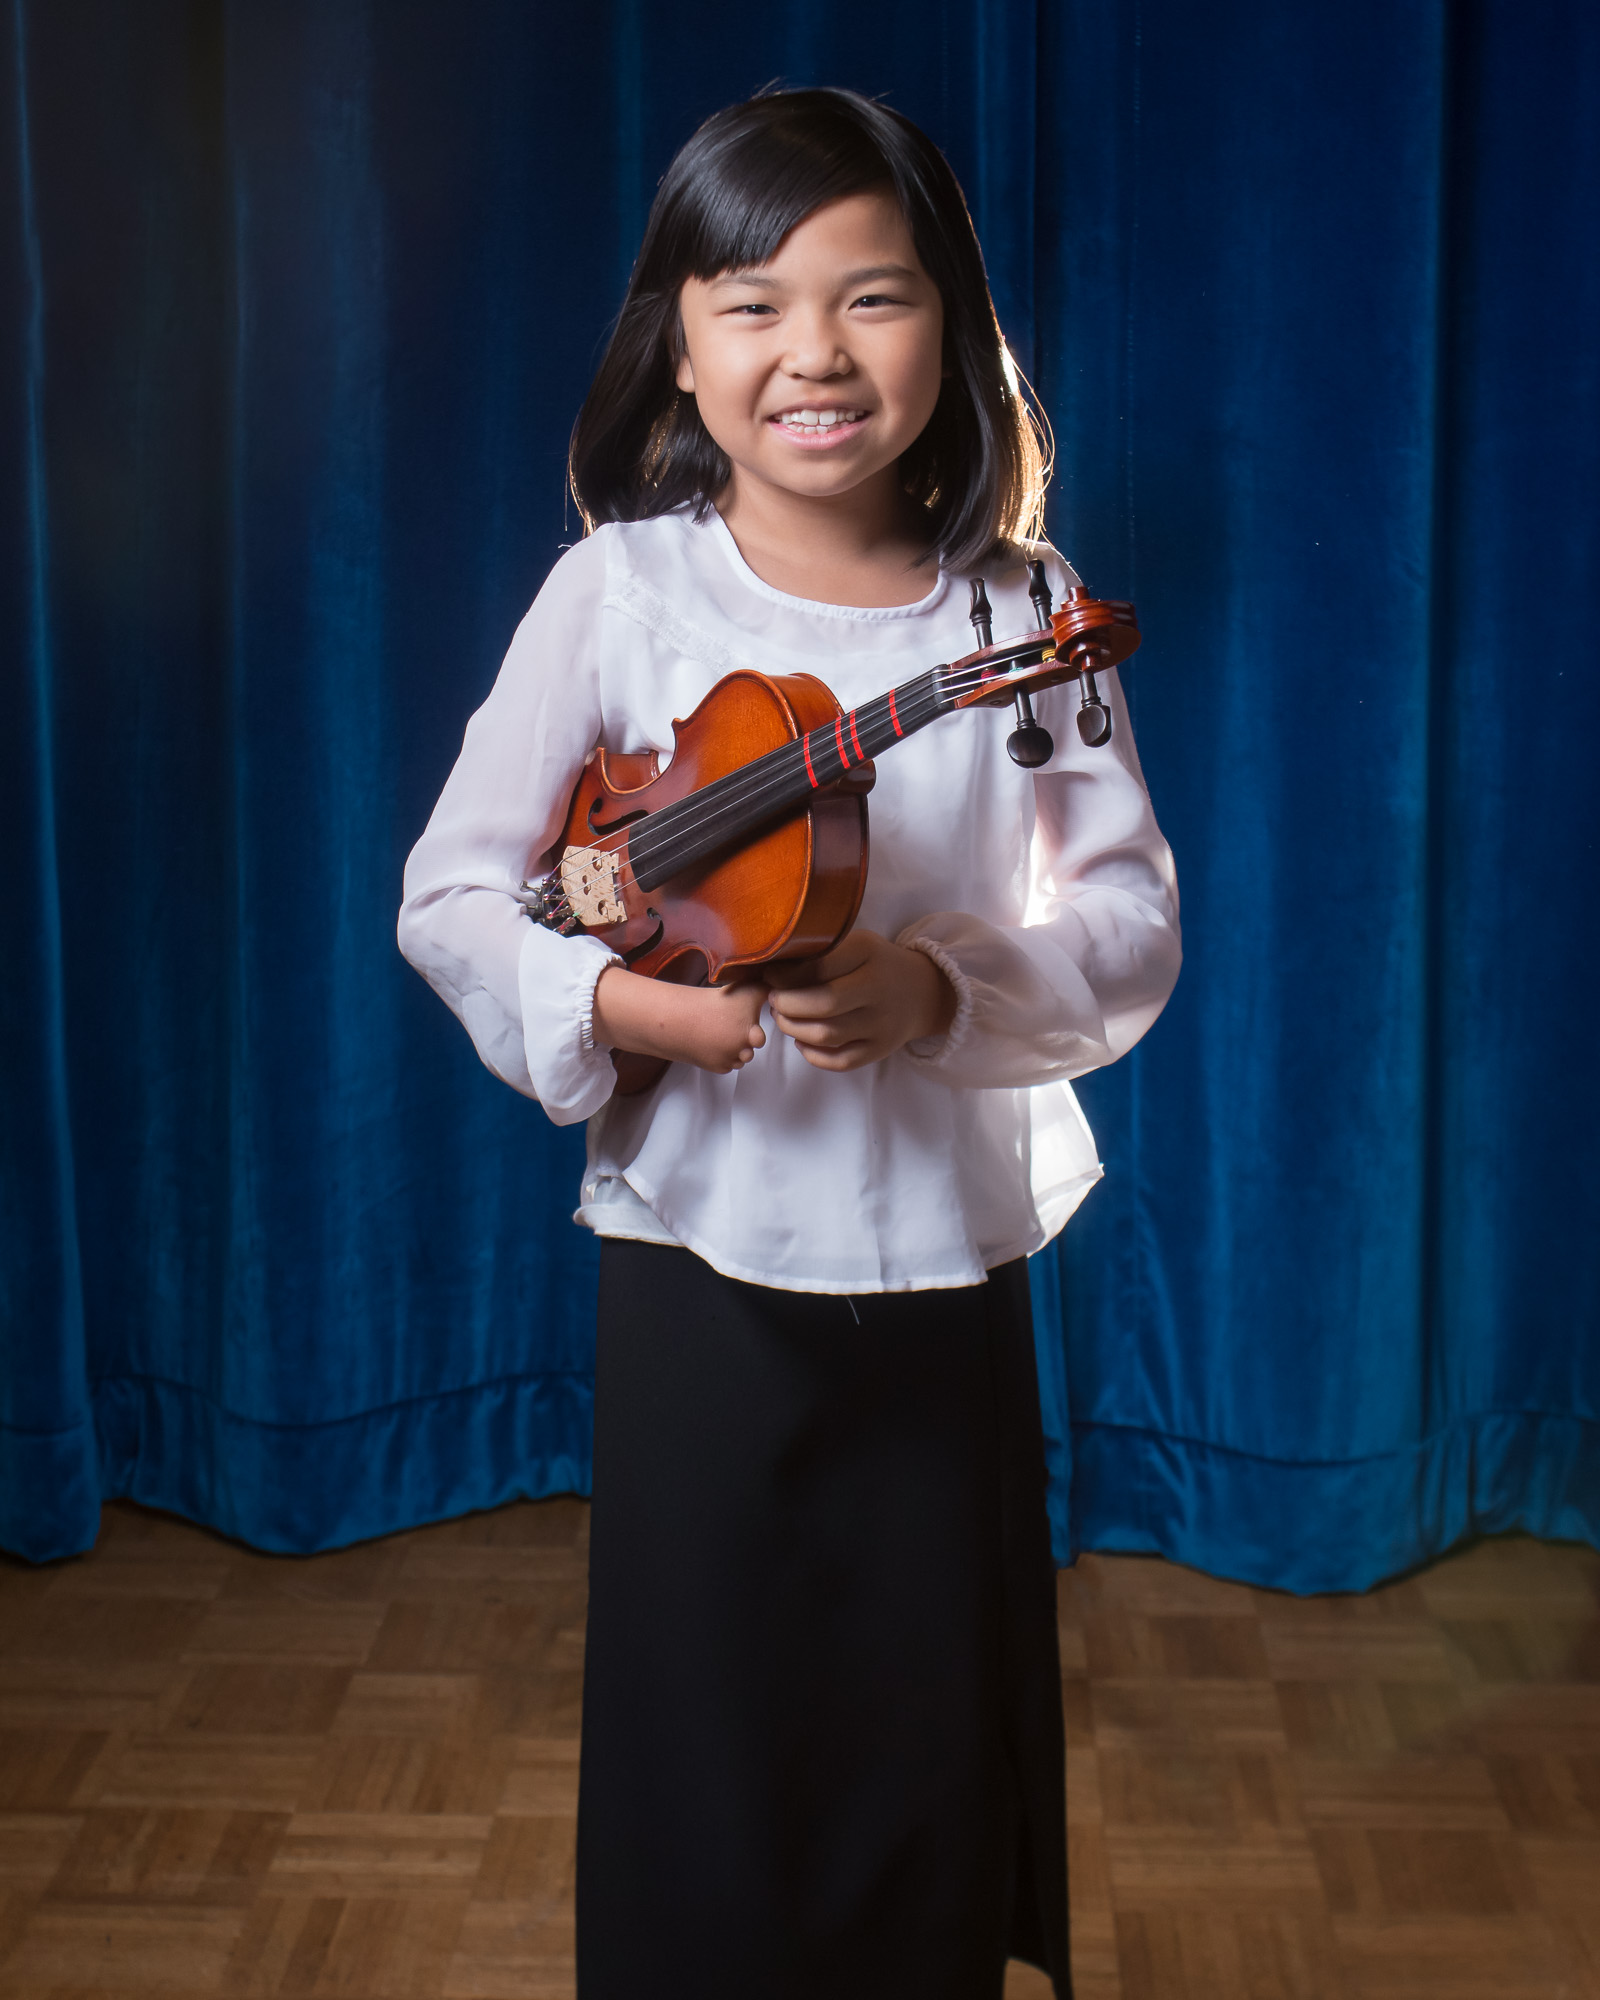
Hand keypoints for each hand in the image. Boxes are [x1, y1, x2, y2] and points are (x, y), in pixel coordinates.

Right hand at [594, 967, 766, 1073]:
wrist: (677, 1021)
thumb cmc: (707, 1004)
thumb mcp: (743, 988)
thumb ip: (764, 987)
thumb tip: (777, 981)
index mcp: (752, 1024)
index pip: (768, 1027)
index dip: (760, 1020)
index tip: (753, 1017)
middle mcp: (745, 1042)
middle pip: (758, 1042)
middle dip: (749, 1035)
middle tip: (733, 1023)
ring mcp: (733, 1056)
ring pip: (745, 1055)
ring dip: (738, 1047)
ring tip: (721, 1031)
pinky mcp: (721, 1066)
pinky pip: (731, 1064)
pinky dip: (725, 1056)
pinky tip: (714, 1042)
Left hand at [765, 930, 956, 1070]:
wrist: (922, 991)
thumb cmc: (875, 964)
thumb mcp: (855, 944)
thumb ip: (820, 953)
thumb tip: (772, 969)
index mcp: (869, 953)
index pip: (818, 967)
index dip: (785, 975)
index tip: (770, 975)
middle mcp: (879, 989)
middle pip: (822, 1003)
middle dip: (786, 1004)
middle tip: (774, 1000)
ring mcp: (882, 1023)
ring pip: (826, 1034)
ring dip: (793, 1028)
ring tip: (783, 1017)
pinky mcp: (880, 1049)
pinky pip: (839, 1061)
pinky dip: (812, 1055)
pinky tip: (802, 1040)